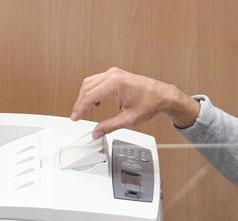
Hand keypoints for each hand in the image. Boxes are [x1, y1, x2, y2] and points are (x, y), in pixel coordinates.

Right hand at [70, 67, 200, 137]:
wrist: (162, 95)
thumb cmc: (150, 103)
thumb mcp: (128, 119)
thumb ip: (109, 126)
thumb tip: (97, 132)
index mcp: (116, 84)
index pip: (90, 96)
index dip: (80, 108)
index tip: (75, 117)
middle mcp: (113, 75)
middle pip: (87, 87)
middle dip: (80, 102)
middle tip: (77, 116)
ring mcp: (114, 72)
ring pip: (91, 82)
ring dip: (86, 96)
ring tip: (85, 111)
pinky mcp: (116, 74)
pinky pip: (98, 81)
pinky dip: (93, 91)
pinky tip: (96, 102)